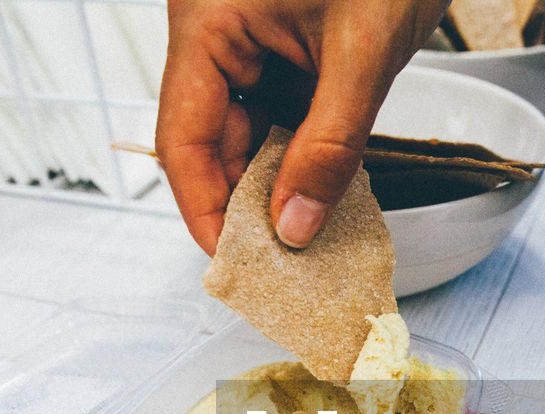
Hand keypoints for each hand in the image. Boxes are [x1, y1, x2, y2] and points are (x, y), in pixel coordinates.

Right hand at [157, 0, 446, 254]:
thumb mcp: (362, 56)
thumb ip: (329, 146)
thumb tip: (297, 223)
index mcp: (208, 21)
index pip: (182, 138)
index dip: (204, 207)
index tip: (233, 258)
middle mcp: (216, 29)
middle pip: (209, 138)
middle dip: (243, 199)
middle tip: (277, 259)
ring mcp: (248, 35)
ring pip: (245, 127)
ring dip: (273, 179)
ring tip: (304, 231)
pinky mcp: (282, 41)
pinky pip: (277, 107)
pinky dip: (297, 149)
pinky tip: (319, 187)